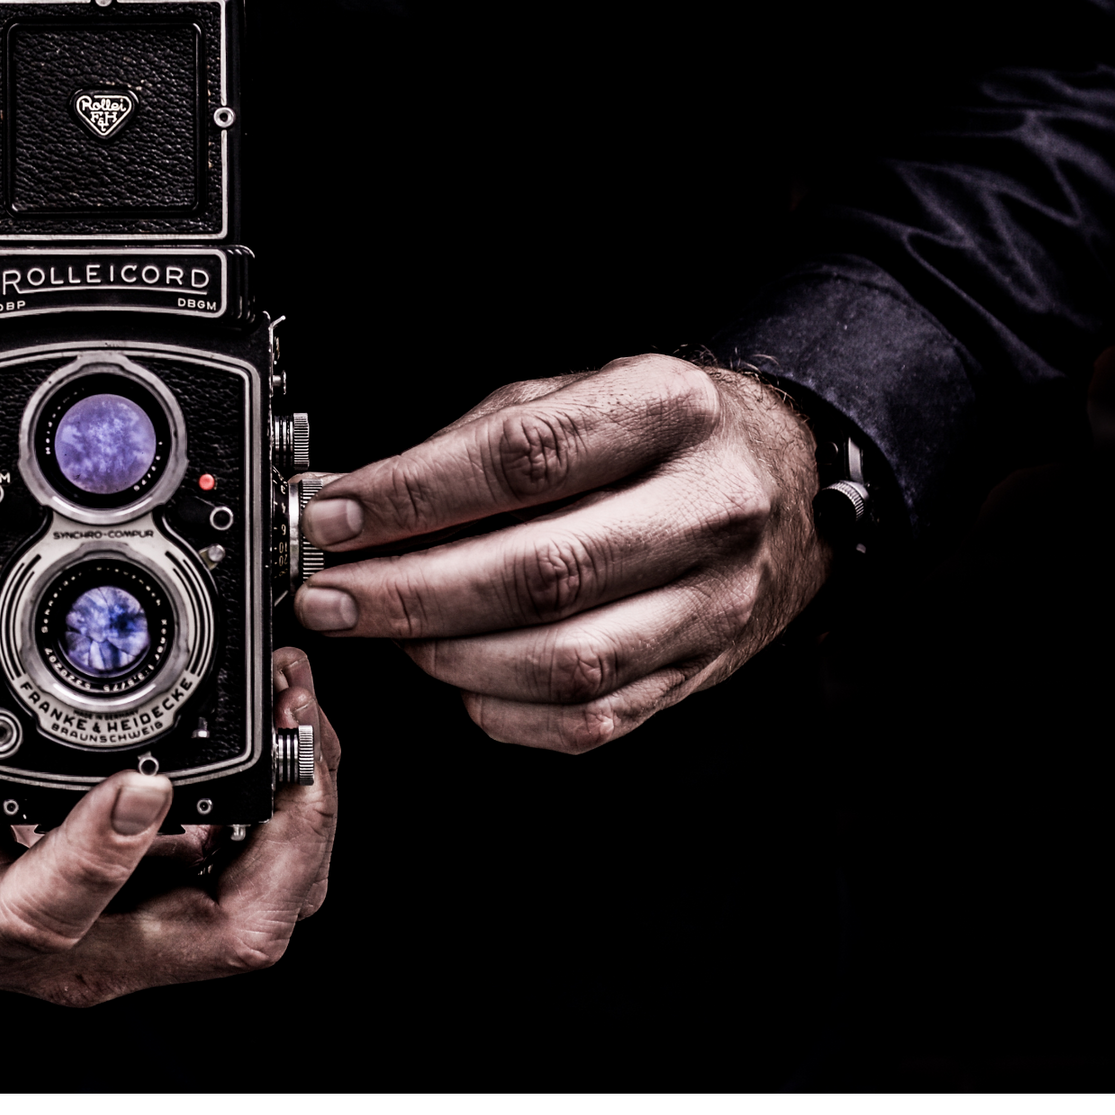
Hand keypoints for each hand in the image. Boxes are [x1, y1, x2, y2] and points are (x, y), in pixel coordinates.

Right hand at [0, 627, 338, 1005]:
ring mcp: (129, 933)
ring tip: (298, 717)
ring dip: (300, 819)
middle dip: (287, 831)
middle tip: (291, 728)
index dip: (110, 851)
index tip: (141, 782)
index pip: (61, 911)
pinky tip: (278, 742)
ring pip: (258, 908)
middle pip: (228, 932)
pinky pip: (245, 876)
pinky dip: (279, 813)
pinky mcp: (152, 905)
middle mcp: (82, 949)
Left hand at [292, 354, 829, 751]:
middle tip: (331, 597)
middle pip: (543, 573)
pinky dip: (500, 707)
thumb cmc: (653, 436)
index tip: (333, 517)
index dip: (415, 496)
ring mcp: (712, 600)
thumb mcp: (568, 396)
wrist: (783, 483)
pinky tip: (455, 673)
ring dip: (448, 656)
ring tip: (385, 633)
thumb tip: (344, 500)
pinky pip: (588, 718)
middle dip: (411, 595)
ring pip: (565, 661)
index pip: (526, 457)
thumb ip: (460, 447)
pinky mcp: (699, 670)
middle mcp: (705, 507)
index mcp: (669, 411)